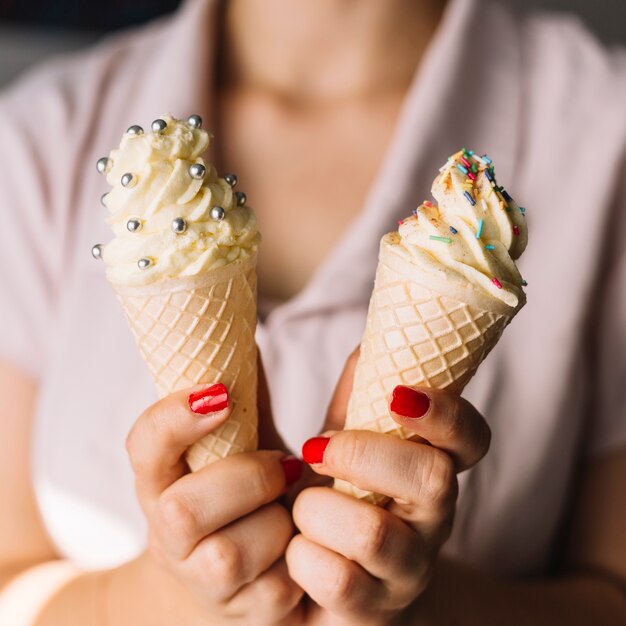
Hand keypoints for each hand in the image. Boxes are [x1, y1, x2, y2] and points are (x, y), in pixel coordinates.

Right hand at [125, 377, 304, 624]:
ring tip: (292, 506)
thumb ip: (242, 387)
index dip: (175, 419)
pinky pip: (274, 592)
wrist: (232, 572)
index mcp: (161, 477)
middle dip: (244, 479)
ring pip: (230, 556)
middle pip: (182, 511)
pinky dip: (299, 559)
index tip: (219, 394)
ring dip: (277, 522)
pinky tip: (302, 542)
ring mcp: (199, 578)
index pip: (142, 445)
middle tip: (281, 463)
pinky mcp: (240, 613)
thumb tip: (247, 317)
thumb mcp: (238, 436)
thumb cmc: (240, 485)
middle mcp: (167, 531)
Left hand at [286, 350, 490, 624]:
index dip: (444, 413)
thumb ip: (361, 391)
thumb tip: (369, 336)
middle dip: (363, 454)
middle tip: (316, 446)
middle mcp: (435, 520)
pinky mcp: (375, 610)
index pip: (472, 438)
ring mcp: (410, 569)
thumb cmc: (342, 494)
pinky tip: (297, 548)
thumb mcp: (353, 438)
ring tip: (302, 506)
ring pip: (374, 532)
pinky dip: (301, 555)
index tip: (396, 395)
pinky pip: (336, 580)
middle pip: (432, 480)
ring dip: (319, 508)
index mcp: (434, 466)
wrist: (332, 576)